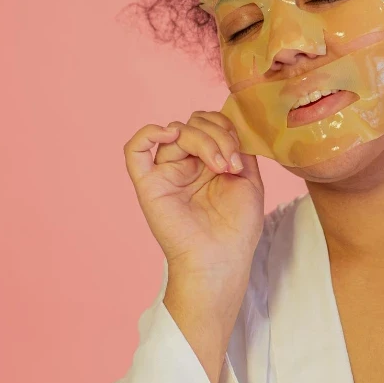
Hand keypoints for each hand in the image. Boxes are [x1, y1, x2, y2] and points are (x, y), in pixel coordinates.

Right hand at [123, 111, 263, 278]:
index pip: (210, 123)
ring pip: (176, 131)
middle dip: (219, 135)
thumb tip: (230, 123)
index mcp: (207, 160)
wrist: (222, 259)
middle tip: (231, 164)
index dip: (227, 128)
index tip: (241, 156)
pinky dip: (148, 133)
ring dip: (204, 140)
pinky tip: (170, 135)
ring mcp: (166, 172)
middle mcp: (185, 163)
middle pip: (194, 123)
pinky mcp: (149, 185)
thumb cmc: (238, 227)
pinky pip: (135, 151)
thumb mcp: (249, 178)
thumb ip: (239, 147)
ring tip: (220, 167)